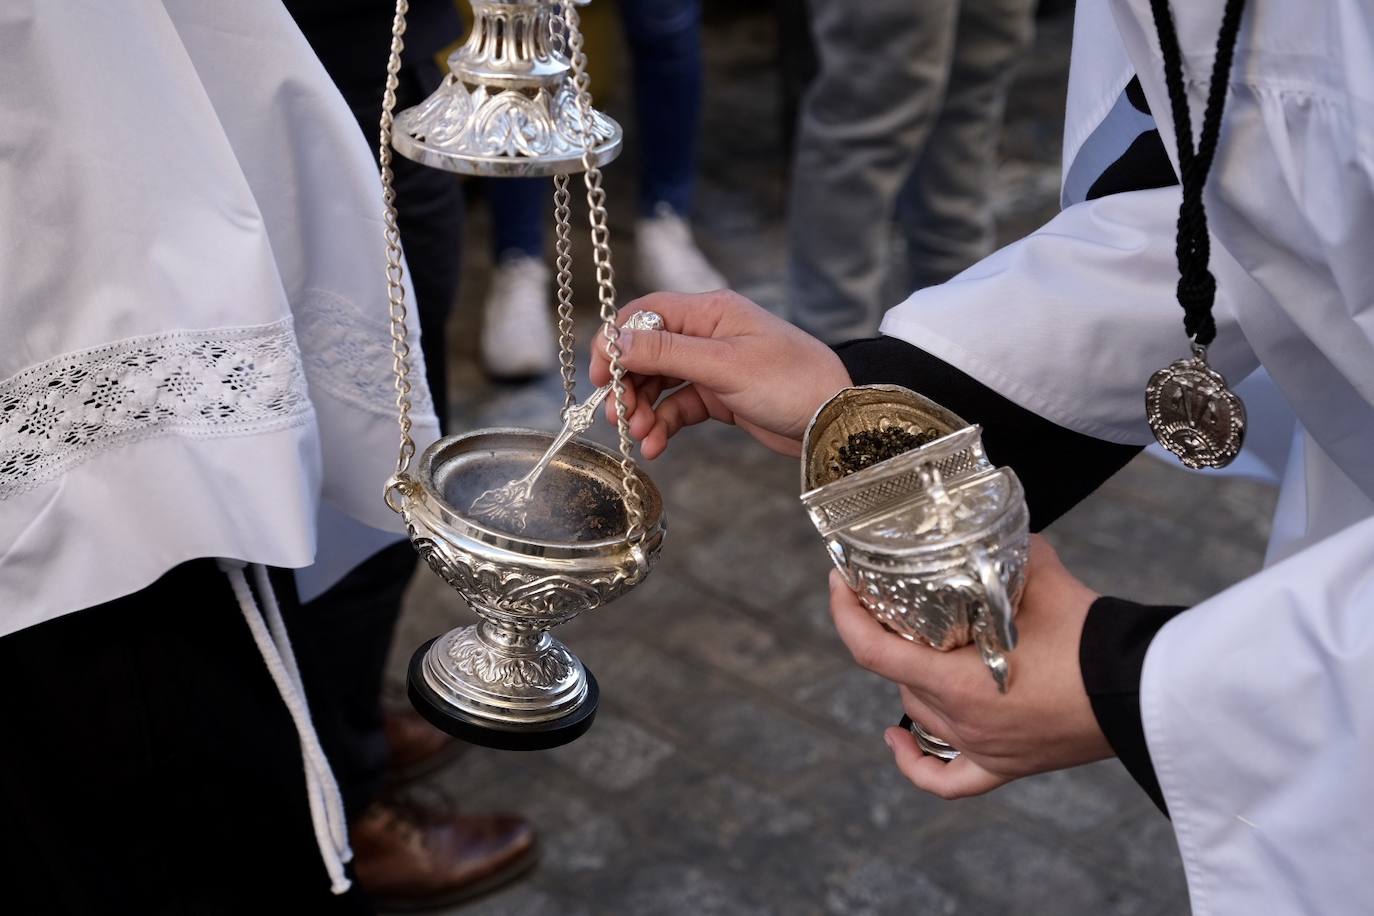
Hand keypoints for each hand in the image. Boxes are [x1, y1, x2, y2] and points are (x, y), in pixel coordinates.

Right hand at [588, 290, 851, 458]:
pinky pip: (678, 407)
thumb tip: (617, 341)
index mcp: (709, 312)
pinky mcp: (719, 397)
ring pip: (659, 384)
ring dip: (642, 409)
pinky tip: (656, 445)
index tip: (599, 375)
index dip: (616, 342)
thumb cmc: (792, 381)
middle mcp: (707, 334)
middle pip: (647, 352)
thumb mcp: (725, 365)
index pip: (645, 314)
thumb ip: (668, 352)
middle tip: (617, 416)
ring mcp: (713, 366)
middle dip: (627, 384)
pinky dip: (663, 425)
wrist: (836, 420)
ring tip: (639, 435)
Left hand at [828, 535, 1111, 798]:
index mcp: (957, 681)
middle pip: (897, 679)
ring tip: (915, 646)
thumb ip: (1003, 549)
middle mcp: (961, 721)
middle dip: (889, 639)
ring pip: (920, 715)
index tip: (839, 583)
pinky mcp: (1007, 765)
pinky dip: (916, 764)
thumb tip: (986, 519)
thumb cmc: (1091, 636)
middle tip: (894, 602)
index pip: (871, 650)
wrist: (1146, 689)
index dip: (844, 614)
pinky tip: (897, 740)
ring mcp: (983, 748)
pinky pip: (948, 779)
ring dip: (911, 680)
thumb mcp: (1039, 576)